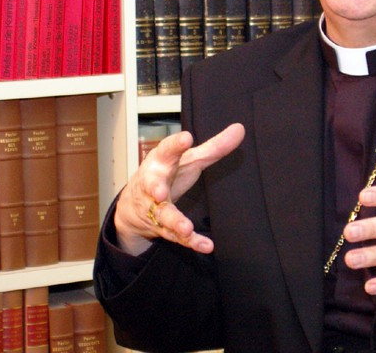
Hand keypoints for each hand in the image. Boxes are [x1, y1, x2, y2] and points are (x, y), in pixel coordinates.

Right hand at [114, 123, 244, 255]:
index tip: (186, 137)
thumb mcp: (189, 158)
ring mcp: (155, 208)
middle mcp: (154, 184)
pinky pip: (176, 236)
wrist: (134, 205)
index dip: (175, 144)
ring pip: (163, 216)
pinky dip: (190, 242)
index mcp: (161, 162)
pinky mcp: (162, 228)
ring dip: (174, 222)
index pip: (166, 150)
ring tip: (186, 228)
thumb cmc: (166, 174)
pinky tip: (206, 246)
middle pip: (153, 185)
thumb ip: (214, 146)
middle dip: (156, 189)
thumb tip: (241, 128)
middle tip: (160, 193)